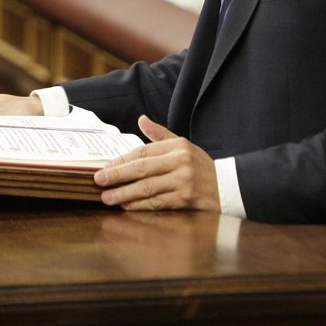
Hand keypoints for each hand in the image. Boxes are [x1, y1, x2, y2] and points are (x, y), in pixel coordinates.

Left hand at [94, 115, 219, 211]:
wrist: (227, 187)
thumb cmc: (200, 166)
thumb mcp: (183, 145)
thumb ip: (159, 134)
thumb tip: (141, 119)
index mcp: (178, 146)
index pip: (143, 152)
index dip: (122, 160)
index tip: (106, 167)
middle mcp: (180, 162)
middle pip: (142, 169)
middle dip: (118, 175)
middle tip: (99, 180)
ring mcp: (183, 181)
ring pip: (147, 188)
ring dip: (124, 194)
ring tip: (107, 197)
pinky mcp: (185, 200)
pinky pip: (157, 203)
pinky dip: (140, 205)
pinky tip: (126, 206)